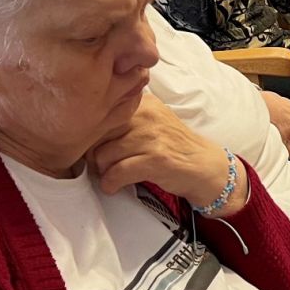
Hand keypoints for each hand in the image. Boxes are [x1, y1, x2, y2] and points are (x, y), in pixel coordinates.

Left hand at [88, 93, 247, 216]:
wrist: (204, 165)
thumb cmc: (172, 146)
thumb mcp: (150, 122)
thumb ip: (124, 120)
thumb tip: (85, 132)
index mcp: (143, 102)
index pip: (101, 115)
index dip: (92, 136)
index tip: (96, 149)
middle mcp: (147, 115)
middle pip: (98, 135)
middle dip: (94, 154)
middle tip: (101, 166)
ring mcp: (152, 137)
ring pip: (104, 155)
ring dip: (102, 171)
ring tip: (110, 176)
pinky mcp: (157, 159)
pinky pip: (117, 172)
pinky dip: (110, 183)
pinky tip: (113, 186)